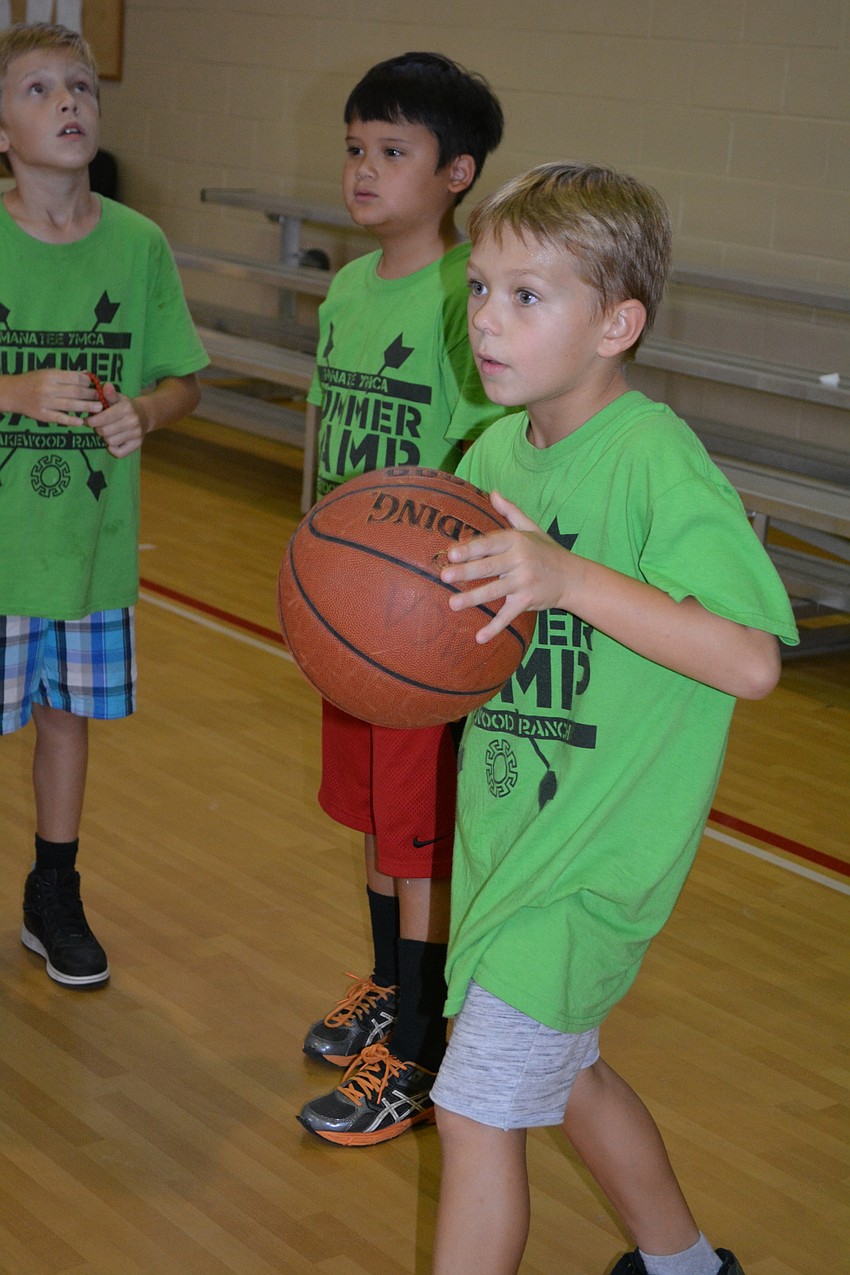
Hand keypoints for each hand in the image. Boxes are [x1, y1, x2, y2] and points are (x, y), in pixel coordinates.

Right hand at [0, 369, 102, 424]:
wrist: (14, 393)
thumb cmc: (35, 381)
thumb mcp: (49, 373)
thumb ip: (67, 375)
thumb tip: (87, 375)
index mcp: (51, 376)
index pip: (75, 378)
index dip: (87, 382)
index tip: (94, 385)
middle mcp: (48, 388)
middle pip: (75, 392)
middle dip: (90, 395)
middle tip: (101, 398)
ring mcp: (45, 402)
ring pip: (70, 405)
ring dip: (86, 407)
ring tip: (99, 408)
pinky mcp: (43, 415)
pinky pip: (60, 418)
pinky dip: (72, 420)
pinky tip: (82, 422)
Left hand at [87, 383, 149, 456]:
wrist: (145, 415)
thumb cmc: (126, 406)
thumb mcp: (118, 398)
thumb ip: (110, 394)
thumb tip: (106, 385)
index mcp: (126, 408)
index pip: (103, 419)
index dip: (92, 421)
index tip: (89, 420)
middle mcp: (133, 421)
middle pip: (104, 431)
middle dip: (98, 429)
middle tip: (100, 426)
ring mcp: (136, 434)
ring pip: (110, 441)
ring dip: (105, 438)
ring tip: (108, 431)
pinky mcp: (137, 444)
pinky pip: (118, 453)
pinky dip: (113, 449)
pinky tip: (114, 441)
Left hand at [440, 490, 579, 642]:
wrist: (574, 577)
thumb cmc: (548, 551)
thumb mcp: (532, 528)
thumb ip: (511, 512)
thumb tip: (493, 493)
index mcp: (517, 541)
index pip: (489, 544)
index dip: (471, 548)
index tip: (452, 552)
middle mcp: (520, 561)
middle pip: (488, 567)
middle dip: (466, 572)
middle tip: (444, 575)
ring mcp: (524, 583)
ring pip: (494, 591)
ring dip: (473, 599)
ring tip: (452, 604)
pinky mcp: (527, 602)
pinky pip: (508, 615)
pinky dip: (494, 627)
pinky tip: (479, 637)